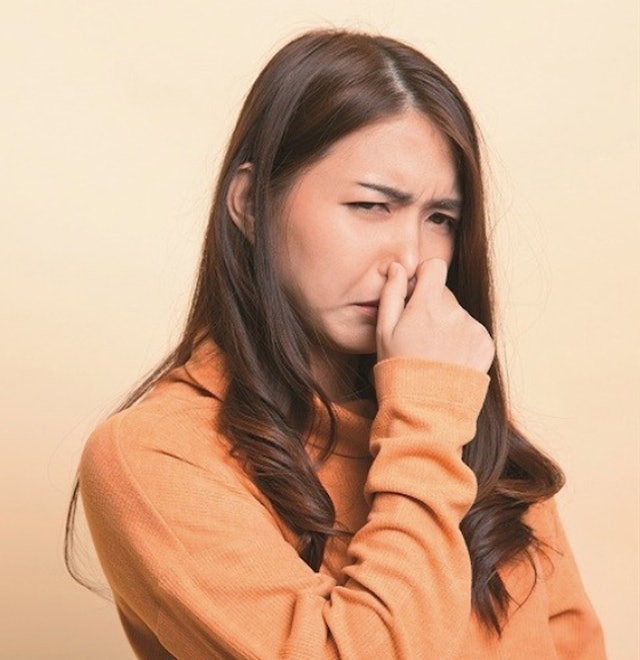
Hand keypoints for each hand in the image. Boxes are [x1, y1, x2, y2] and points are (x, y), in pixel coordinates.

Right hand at [376, 259, 494, 372]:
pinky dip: (461, 343)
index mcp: (428, 304)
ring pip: (458, 315)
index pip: (434, 267)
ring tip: (433, 355)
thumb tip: (397, 267)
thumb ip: (391, 293)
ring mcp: (473, 328)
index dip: (424, 277)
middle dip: (431, 308)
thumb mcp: (384, 331)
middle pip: (444, 295)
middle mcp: (455, 311)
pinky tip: (448, 362)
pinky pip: (472, 333)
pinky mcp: (486, 345)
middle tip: (418, 337)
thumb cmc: (398, 369)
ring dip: (447, 327)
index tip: (415, 295)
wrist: (426, 410)